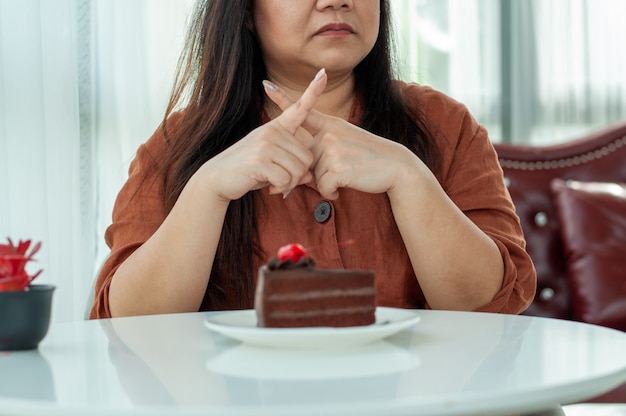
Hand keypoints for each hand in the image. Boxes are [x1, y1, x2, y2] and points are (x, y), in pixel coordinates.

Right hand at [196, 69, 327, 201]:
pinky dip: (281, 189)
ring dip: (290, 184)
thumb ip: (293, 165)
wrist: (218, 178)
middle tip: (282, 181)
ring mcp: (265, 145)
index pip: (298, 108)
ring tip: (275, 183)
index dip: (313, 91)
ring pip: (298, 170)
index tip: (323, 74)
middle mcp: (272, 131)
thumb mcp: (273, 162)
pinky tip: (270, 187)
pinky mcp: (260, 161)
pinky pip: (285, 180)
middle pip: (307, 157)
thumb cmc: (249, 170)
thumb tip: (310, 176)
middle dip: (299, 176)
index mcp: (276, 127)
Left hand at [264, 75, 424, 199]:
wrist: (395, 167)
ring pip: (313, 177)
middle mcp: (328, 134)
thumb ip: (323, 150)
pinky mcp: (337, 169)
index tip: (266, 84)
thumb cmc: (369, 158)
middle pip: (305, 160)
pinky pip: (322, 188)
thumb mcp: (346, 143)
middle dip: (314, 174)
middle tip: (340, 171)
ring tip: (347, 176)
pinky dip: (332, 192)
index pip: (302, 111)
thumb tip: (303, 171)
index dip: (282, 98)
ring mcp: (332, 150)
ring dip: (327, 184)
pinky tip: (345, 186)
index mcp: (330, 125)